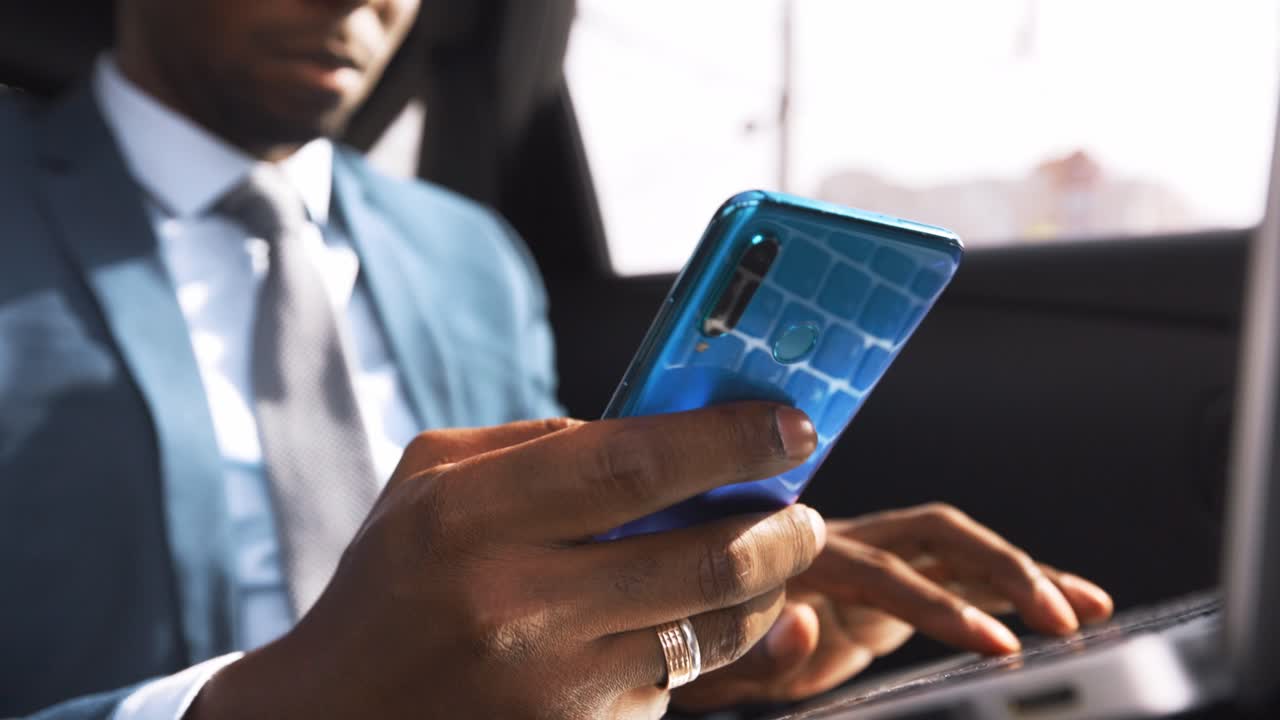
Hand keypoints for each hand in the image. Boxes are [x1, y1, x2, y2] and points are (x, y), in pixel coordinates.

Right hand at [187, 403, 826, 719]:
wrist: (339, 718)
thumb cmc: (394, 583)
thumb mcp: (431, 480)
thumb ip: (537, 441)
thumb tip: (657, 427)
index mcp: (473, 519)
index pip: (634, 464)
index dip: (730, 440)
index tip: (791, 423)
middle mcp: (518, 606)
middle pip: (704, 559)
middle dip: (782, 528)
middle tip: (801, 506)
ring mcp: (554, 688)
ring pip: (712, 632)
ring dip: (765, 590)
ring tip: (769, 560)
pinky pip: (675, 685)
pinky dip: (700, 647)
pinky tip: (682, 621)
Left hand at [672, 503, 1113, 709]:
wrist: (678, 607)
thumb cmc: (691, 636)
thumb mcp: (708, 659)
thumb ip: (752, 649)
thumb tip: (798, 625)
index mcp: (799, 562)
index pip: (881, 576)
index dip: (937, 606)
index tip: (992, 642)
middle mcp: (842, 545)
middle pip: (935, 535)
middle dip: (1003, 569)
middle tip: (1061, 617)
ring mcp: (869, 559)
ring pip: (956, 546)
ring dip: (1025, 570)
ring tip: (1092, 606)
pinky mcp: (888, 581)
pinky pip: (956, 573)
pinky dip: (1008, 587)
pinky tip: (1061, 608)